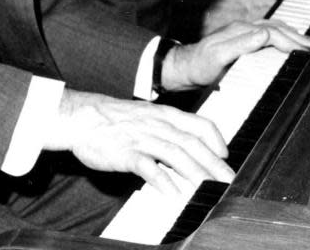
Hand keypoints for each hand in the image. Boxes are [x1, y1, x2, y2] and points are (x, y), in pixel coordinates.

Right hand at [49, 90, 232, 194]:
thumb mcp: (147, 116)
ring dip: (194, 173)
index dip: (216, 140)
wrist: (82, 116)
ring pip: (174, 154)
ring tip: (208, 189)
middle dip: (213, 163)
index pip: (198, 124)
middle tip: (227, 181)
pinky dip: (162, 180)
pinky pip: (147, 167)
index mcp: (164, 114)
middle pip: (191, 143)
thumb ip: (168, 128)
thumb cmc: (115, 118)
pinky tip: (173, 194)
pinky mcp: (125, 153)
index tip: (226, 156)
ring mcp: (141, 138)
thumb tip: (189, 144)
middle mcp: (157, 124)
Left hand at [162, 19, 309, 93]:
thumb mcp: (218, 57)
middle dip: (299, 38)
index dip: (292, 43)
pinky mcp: (242, 38)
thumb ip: (241, 45)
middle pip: (278, 28)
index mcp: (242, 31)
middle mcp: (244, 28)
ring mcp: (243, 32)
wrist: (183, 66)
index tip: (308, 52)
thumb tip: (265, 34)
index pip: (274, 34)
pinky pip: (269, 32)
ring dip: (293, 35)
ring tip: (309, 45)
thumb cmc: (199, 65)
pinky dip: (283, 36)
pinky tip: (288, 42)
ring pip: (275, 28)